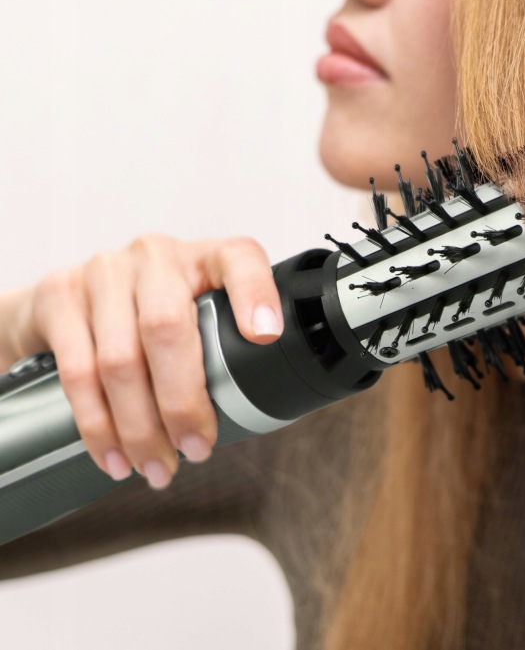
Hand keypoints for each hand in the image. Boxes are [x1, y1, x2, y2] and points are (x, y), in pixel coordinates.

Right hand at [5, 234, 282, 489]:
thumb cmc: (152, 314)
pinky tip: (115, 456)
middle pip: (168, 329)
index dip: (255, 294)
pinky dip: (98, 426)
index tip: (265, 335)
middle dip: (182, 402)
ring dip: (140, 428)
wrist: (65, 300)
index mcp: (205, 257)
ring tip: (157, 466)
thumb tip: (251, 413)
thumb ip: (228, 345)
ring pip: (120, 361)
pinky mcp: (60, 297)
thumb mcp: (200, 314)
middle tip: (196, 449)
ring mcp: (104, 272)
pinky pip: (78, 373)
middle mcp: (155, 255)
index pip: (239, 259)